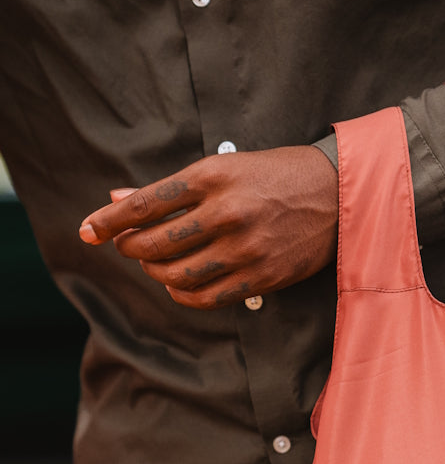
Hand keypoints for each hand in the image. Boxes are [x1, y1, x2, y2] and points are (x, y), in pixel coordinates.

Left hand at [79, 146, 338, 309]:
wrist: (337, 193)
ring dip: (156, 273)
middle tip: (129, 247)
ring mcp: (245, 248)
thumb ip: (173, 188)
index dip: (109, 221)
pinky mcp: (263, 275)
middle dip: (131, 249)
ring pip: (177, 274)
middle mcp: (226, 213)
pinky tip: (179, 285)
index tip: (88, 230)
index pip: (144, 204)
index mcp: (212, 177)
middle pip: (155, 243)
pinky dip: (183, 295)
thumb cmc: (278, 175)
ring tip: (155, 265)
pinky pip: (208, 296)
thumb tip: (119, 198)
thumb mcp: (225, 168)